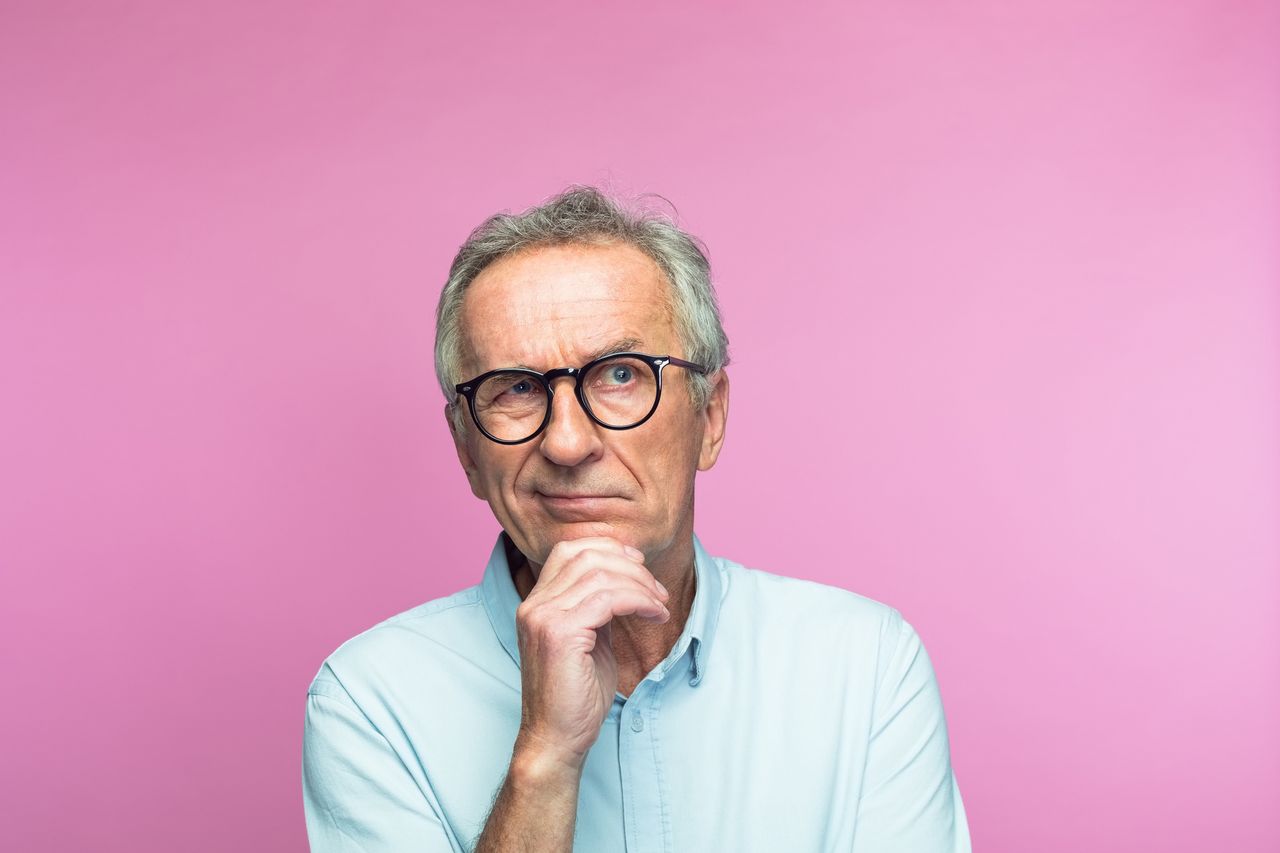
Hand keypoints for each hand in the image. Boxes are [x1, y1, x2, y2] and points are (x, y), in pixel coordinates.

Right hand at [512, 537, 670, 771]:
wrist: (556, 739)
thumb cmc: (575, 696)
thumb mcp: (588, 640)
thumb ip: (596, 608)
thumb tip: (624, 581)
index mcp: (536, 603)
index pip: (569, 550)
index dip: (608, 549)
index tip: (640, 566)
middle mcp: (534, 605)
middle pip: (587, 555)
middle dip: (631, 566)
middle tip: (657, 590)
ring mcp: (543, 617)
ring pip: (601, 574)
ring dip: (641, 585)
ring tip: (660, 605)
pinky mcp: (560, 633)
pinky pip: (609, 598)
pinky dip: (639, 601)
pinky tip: (654, 614)